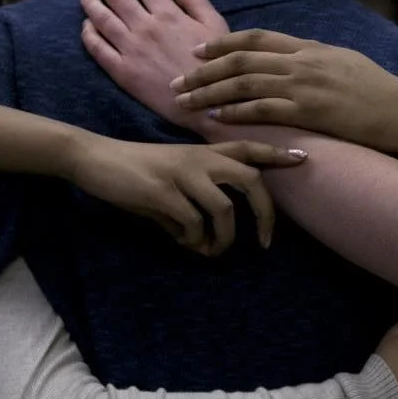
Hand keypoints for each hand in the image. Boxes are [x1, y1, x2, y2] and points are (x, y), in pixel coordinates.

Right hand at [67, 134, 307, 255]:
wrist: (94, 158)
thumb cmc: (135, 172)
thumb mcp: (171, 179)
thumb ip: (194, 203)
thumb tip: (206, 241)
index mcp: (203, 152)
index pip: (248, 147)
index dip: (276, 154)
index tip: (303, 159)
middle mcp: (199, 158)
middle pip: (250, 179)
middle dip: (265, 214)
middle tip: (265, 243)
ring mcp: (182, 174)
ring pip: (224, 210)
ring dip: (223, 239)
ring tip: (210, 251)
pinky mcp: (162, 192)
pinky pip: (192, 224)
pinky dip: (192, 240)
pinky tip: (179, 241)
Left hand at [80, 0, 228, 134]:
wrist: (205, 104)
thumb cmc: (216, 66)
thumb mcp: (216, 27)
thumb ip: (196, 2)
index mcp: (169, 14)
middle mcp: (145, 28)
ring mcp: (131, 50)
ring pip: (103, 19)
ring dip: (92, 4)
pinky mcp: (122, 72)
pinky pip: (98, 49)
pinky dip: (89, 34)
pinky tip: (86, 27)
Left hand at [171, 30, 397, 145]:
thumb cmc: (377, 90)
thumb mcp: (343, 62)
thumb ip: (314, 58)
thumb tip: (293, 58)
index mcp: (308, 47)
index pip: (255, 38)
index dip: (222, 43)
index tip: (198, 51)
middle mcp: (301, 61)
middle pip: (240, 60)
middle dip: (204, 70)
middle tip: (179, 81)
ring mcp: (304, 85)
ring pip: (244, 83)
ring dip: (210, 93)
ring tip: (186, 103)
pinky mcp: (308, 111)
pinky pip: (263, 109)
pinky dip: (236, 113)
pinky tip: (217, 119)